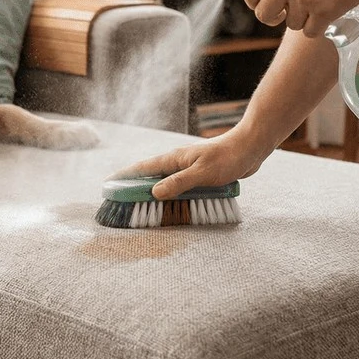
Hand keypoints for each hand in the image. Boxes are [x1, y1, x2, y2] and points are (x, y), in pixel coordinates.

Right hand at [110, 129, 269, 199]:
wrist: (250, 148)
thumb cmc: (228, 158)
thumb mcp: (202, 173)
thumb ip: (178, 183)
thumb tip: (154, 192)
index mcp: (173, 160)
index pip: (141, 169)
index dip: (124, 178)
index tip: (108, 187)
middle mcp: (177, 164)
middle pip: (149, 178)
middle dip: (133, 190)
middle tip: (120, 205)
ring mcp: (187, 170)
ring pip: (163, 184)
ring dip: (152, 195)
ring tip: (139, 209)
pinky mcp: (198, 176)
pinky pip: (178, 189)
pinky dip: (169, 198)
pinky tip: (170, 207)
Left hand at [243, 0, 358, 37]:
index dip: (257, 3)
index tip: (268, 5)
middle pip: (263, 15)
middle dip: (274, 18)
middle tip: (285, 14)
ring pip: (291, 24)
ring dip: (303, 19)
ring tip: (319, 2)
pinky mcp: (323, 12)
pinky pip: (310, 32)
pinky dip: (318, 27)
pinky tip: (327, 13)